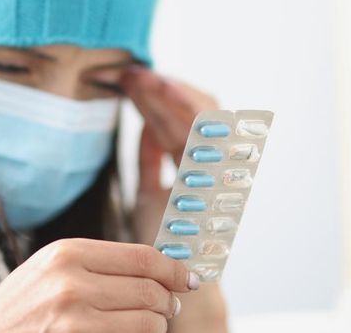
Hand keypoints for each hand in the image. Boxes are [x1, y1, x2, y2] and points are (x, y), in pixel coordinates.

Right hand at [0, 238, 198, 332]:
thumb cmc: (18, 308)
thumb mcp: (51, 271)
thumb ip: (99, 266)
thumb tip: (157, 269)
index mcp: (68, 253)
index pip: (142, 257)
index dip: (174, 269)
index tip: (188, 278)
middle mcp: (72, 281)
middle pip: (150, 290)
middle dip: (167, 302)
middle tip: (167, 308)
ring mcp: (74, 317)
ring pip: (148, 321)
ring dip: (155, 326)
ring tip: (145, 325)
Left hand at [120, 68, 230, 332]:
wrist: (174, 278)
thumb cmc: (163, 241)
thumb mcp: (149, 192)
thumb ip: (149, 159)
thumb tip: (143, 126)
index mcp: (200, 168)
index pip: (184, 122)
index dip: (159, 99)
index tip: (130, 83)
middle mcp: (215, 164)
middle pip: (191, 113)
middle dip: (159, 90)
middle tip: (128, 73)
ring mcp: (222, 165)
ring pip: (201, 112)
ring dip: (167, 90)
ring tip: (137, 76)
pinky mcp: (222, 167)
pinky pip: (207, 127)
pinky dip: (182, 102)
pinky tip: (155, 88)